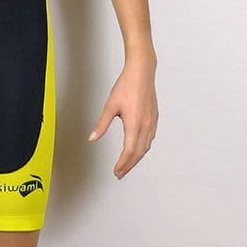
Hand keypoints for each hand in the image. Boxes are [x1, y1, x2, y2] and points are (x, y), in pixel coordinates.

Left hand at [87, 55, 157, 178]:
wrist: (142, 72)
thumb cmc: (126, 86)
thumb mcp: (110, 106)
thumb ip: (101, 124)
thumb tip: (92, 138)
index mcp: (135, 124)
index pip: (129, 151)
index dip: (122, 164)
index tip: (116, 171)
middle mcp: (146, 126)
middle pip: (139, 153)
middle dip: (129, 165)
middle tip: (120, 173)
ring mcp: (152, 122)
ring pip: (146, 147)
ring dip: (136, 158)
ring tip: (127, 164)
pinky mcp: (154, 118)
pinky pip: (150, 139)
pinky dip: (143, 148)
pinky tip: (137, 148)